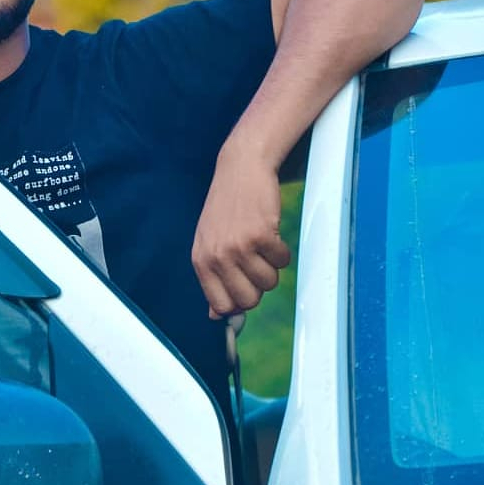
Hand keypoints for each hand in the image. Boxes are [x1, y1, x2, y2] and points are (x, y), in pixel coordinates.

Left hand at [191, 146, 290, 318]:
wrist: (240, 168)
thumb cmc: (226, 207)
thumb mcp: (209, 241)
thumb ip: (212, 278)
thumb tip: (214, 316)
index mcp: (201, 261)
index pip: (221, 306)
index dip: (240, 301)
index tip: (246, 286)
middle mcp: (217, 256)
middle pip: (249, 300)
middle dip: (259, 286)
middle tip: (255, 261)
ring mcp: (239, 246)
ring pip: (269, 282)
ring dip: (272, 265)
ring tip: (261, 242)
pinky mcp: (261, 235)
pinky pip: (282, 261)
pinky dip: (282, 250)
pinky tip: (270, 230)